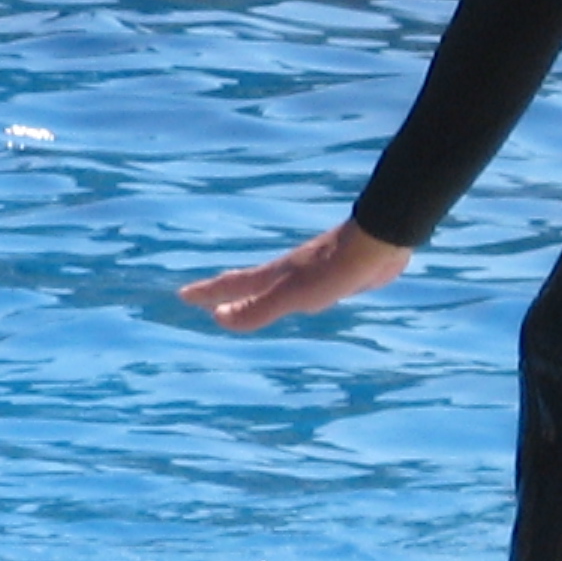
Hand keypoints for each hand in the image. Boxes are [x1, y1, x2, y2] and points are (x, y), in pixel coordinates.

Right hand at [180, 220, 411, 331]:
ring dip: (255, 292)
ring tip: (248, 298)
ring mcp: (309, 273)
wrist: (378, 241)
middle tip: (205, 298)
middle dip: (224, 291)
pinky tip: (301, 295)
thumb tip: (219, 319)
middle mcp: (287, 273)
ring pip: (274, 284)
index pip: (232, 286)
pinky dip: (287, 292)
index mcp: (274, 277)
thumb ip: (259, 308)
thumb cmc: (335, 270)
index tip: (183, 295)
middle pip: (248, 283)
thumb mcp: (293, 295)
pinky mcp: (333, 275)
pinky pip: (299, 288)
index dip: (207, 293)